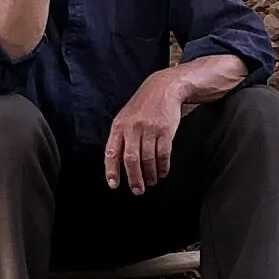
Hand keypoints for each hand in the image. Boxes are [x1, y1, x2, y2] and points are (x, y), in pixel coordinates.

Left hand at [104, 67, 189, 193]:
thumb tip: (116, 164)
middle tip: (137, 190)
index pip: (112, 152)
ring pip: (148, 159)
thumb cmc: (142, 106)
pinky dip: (162, 166)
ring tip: (150, 182)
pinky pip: (163, 154)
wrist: (163, 88)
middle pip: (131, 160)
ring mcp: (150, 129)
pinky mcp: (166, 130)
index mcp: (119, 126)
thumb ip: (121, 138)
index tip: (114, 185)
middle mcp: (133, 128)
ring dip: (150, 174)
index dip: (112, 170)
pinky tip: (162, 172)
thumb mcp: (125, 117)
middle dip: (134, 178)